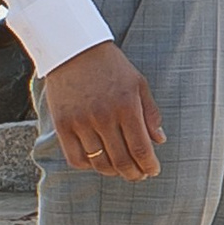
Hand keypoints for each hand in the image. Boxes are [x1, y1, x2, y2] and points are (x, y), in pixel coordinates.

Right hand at [42, 38, 164, 180]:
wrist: (74, 49)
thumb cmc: (111, 65)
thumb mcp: (138, 83)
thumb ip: (151, 113)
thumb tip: (160, 141)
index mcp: (126, 105)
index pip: (141, 148)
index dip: (149, 165)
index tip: (153, 171)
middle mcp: (104, 116)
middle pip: (122, 160)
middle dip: (134, 174)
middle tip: (139, 175)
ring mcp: (81, 122)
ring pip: (100, 163)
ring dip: (113, 172)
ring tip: (120, 170)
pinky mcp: (63, 125)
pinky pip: (76, 158)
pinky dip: (89, 166)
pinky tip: (97, 161)